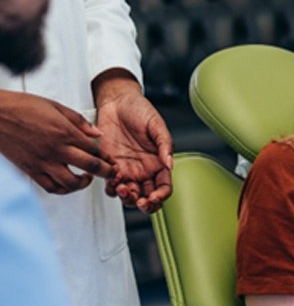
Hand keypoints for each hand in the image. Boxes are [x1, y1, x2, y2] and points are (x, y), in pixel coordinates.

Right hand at [0, 90, 116, 193]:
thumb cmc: (23, 106)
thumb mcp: (56, 106)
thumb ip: (79, 121)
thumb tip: (98, 133)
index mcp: (64, 132)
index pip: (94, 149)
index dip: (106, 156)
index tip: (111, 160)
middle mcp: (56, 149)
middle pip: (89, 167)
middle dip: (105, 172)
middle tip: (110, 173)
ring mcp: (42, 162)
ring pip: (70, 183)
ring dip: (83, 184)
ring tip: (87, 178)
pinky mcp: (30, 171)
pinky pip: (50, 187)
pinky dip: (62, 189)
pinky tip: (67, 184)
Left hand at [93, 69, 172, 213]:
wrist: (116, 101)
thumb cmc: (139, 109)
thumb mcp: (156, 124)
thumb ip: (165, 144)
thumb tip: (170, 164)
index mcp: (158, 162)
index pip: (164, 187)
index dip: (160, 196)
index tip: (154, 197)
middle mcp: (143, 170)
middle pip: (146, 197)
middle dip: (143, 204)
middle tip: (139, 200)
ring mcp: (127, 170)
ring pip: (128, 195)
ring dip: (127, 198)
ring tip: (124, 189)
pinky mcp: (110, 166)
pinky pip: (111, 185)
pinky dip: (112, 187)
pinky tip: (114, 179)